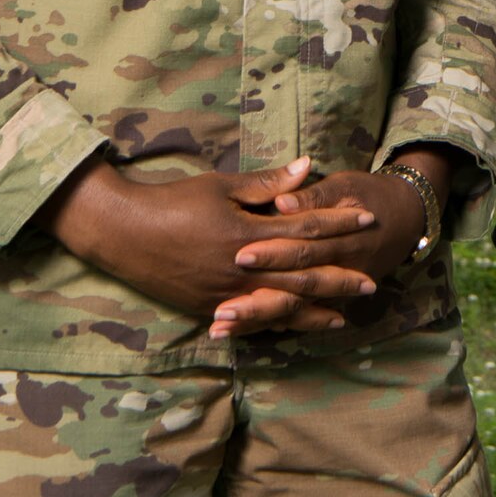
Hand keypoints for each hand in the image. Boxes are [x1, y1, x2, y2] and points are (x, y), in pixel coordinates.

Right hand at [38, 156, 376, 326]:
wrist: (124, 233)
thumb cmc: (173, 202)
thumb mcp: (221, 186)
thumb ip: (267, 184)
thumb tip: (307, 167)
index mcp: (247, 235)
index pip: (305, 230)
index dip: (338, 224)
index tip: (367, 220)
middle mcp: (241, 270)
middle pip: (301, 277)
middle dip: (338, 279)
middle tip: (371, 283)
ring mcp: (225, 295)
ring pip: (280, 308)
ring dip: (314, 313)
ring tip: (343, 318)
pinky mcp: (208, 309)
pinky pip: (252, 323)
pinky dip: (278, 326)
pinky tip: (295, 329)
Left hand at [208, 147, 456, 337]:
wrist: (405, 219)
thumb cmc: (367, 195)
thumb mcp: (345, 186)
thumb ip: (311, 196)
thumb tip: (281, 202)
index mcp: (340, 240)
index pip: (302, 248)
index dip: (272, 252)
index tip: (240, 256)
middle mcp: (337, 272)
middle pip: (294, 290)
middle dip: (257, 301)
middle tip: (222, 309)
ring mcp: (334, 291)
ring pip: (293, 310)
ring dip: (257, 321)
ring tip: (222, 328)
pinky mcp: (328, 300)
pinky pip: (297, 318)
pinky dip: (268, 325)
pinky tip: (238, 333)